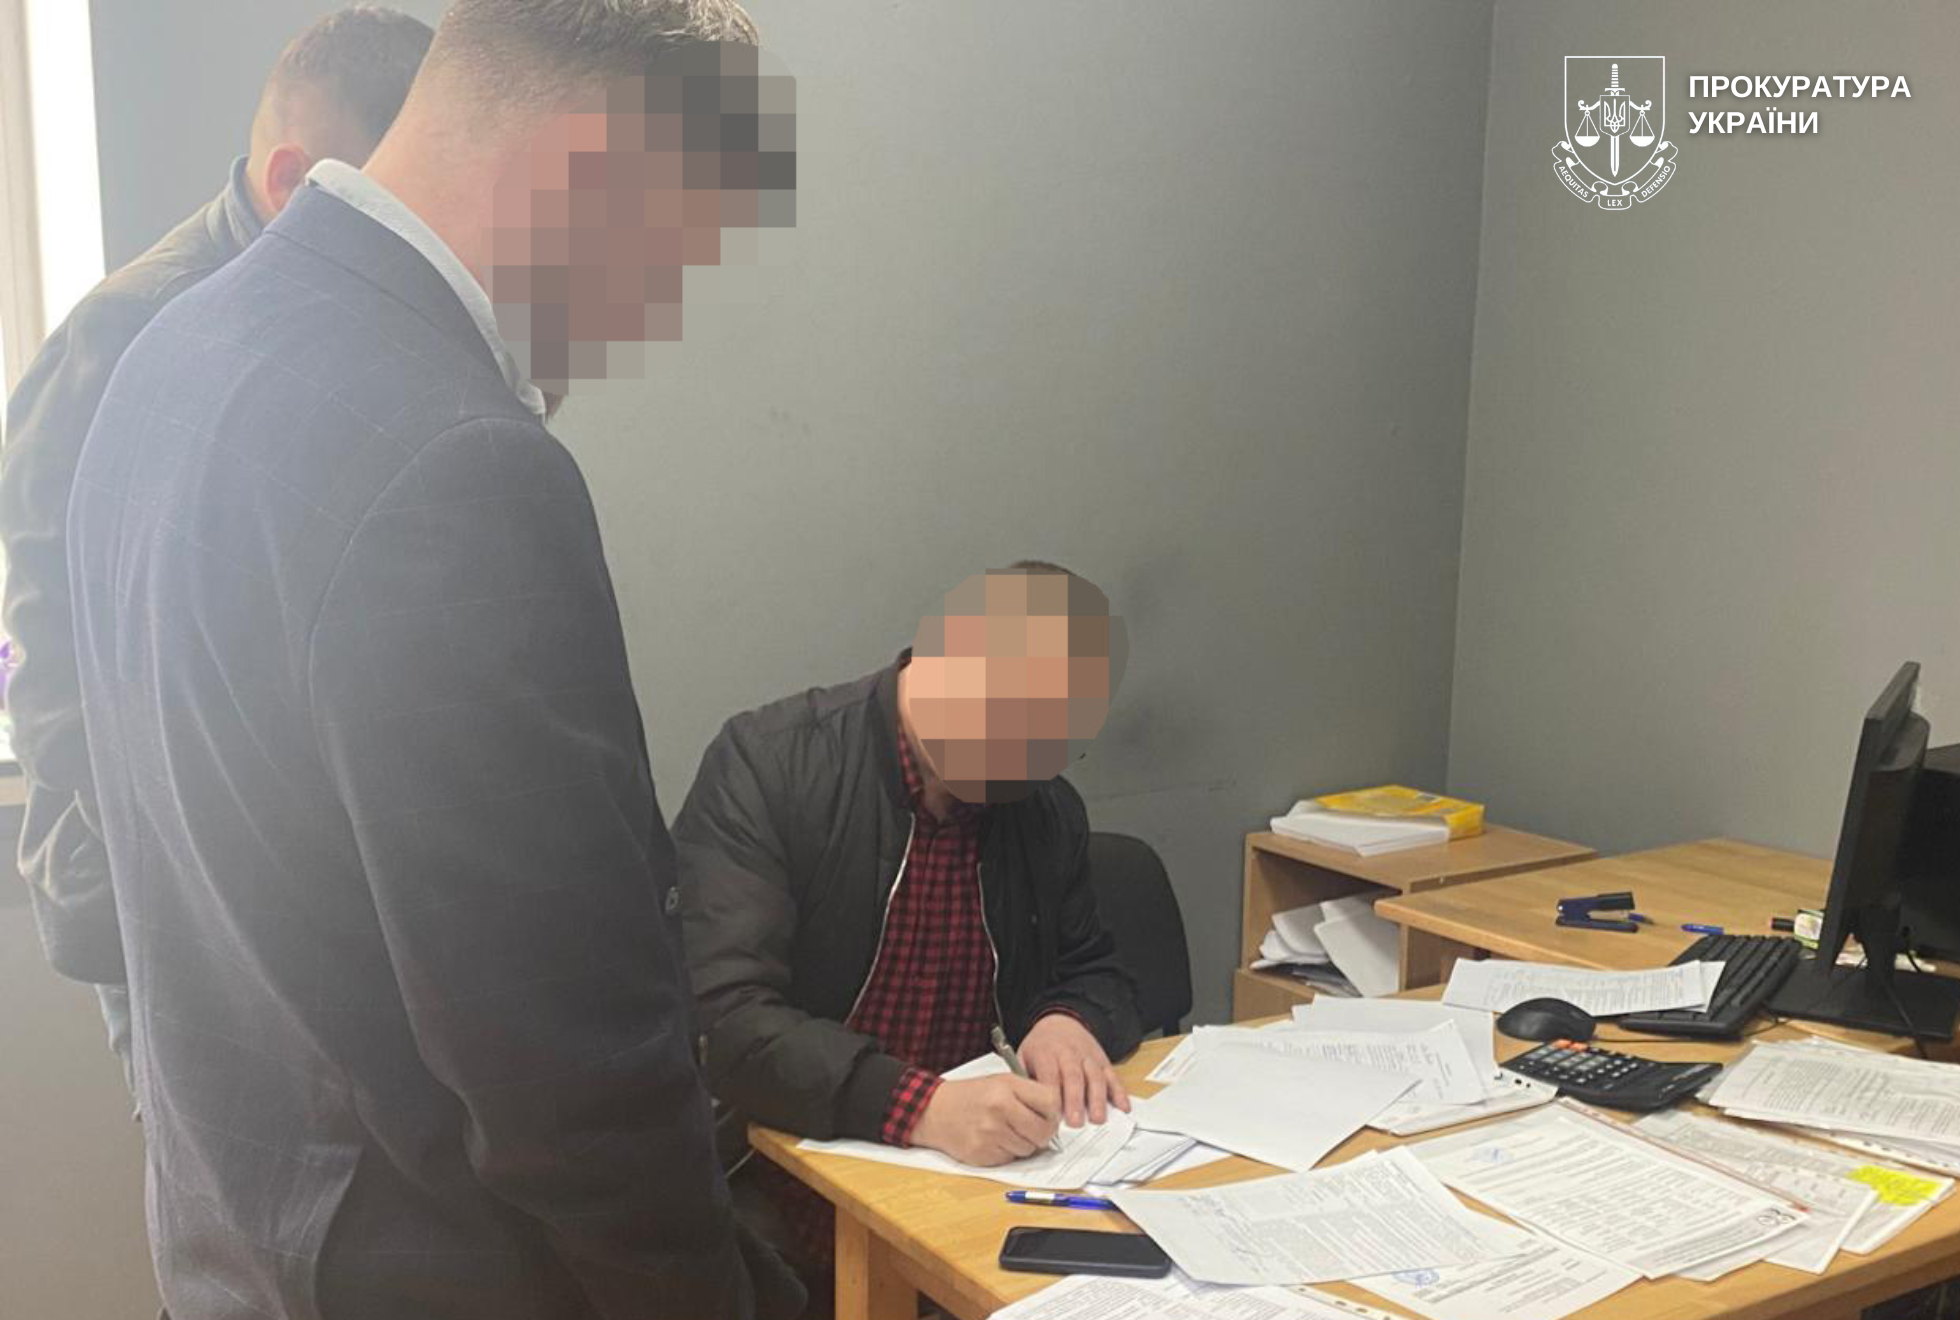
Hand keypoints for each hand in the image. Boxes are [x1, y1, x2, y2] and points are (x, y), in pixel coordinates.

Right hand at [910, 1074, 1060, 1166]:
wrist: (933, 1111)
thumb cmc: (970, 1096)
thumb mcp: (1000, 1082)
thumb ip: (1029, 1094)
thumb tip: (1058, 1117)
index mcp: (1006, 1088)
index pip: (1051, 1103)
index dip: (1053, 1112)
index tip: (1048, 1114)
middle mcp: (999, 1110)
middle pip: (1043, 1132)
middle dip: (1043, 1133)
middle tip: (1033, 1128)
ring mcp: (990, 1135)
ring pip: (1028, 1149)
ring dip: (1024, 1144)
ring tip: (1007, 1130)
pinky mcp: (982, 1155)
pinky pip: (1010, 1159)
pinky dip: (1007, 1152)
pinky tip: (993, 1139)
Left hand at [1019, 1012, 1130, 1127]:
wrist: (1061, 1021)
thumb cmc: (1041, 1046)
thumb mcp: (1024, 1055)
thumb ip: (1023, 1079)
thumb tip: (1021, 1106)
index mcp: (1046, 1052)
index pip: (1049, 1074)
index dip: (1051, 1095)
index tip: (1051, 1116)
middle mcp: (1069, 1053)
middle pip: (1073, 1076)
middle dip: (1075, 1100)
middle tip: (1076, 1123)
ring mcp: (1088, 1057)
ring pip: (1095, 1077)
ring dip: (1098, 1099)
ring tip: (1098, 1119)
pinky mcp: (1103, 1061)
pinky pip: (1113, 1076)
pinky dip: (1119, 1092)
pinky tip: (1122, 1107)